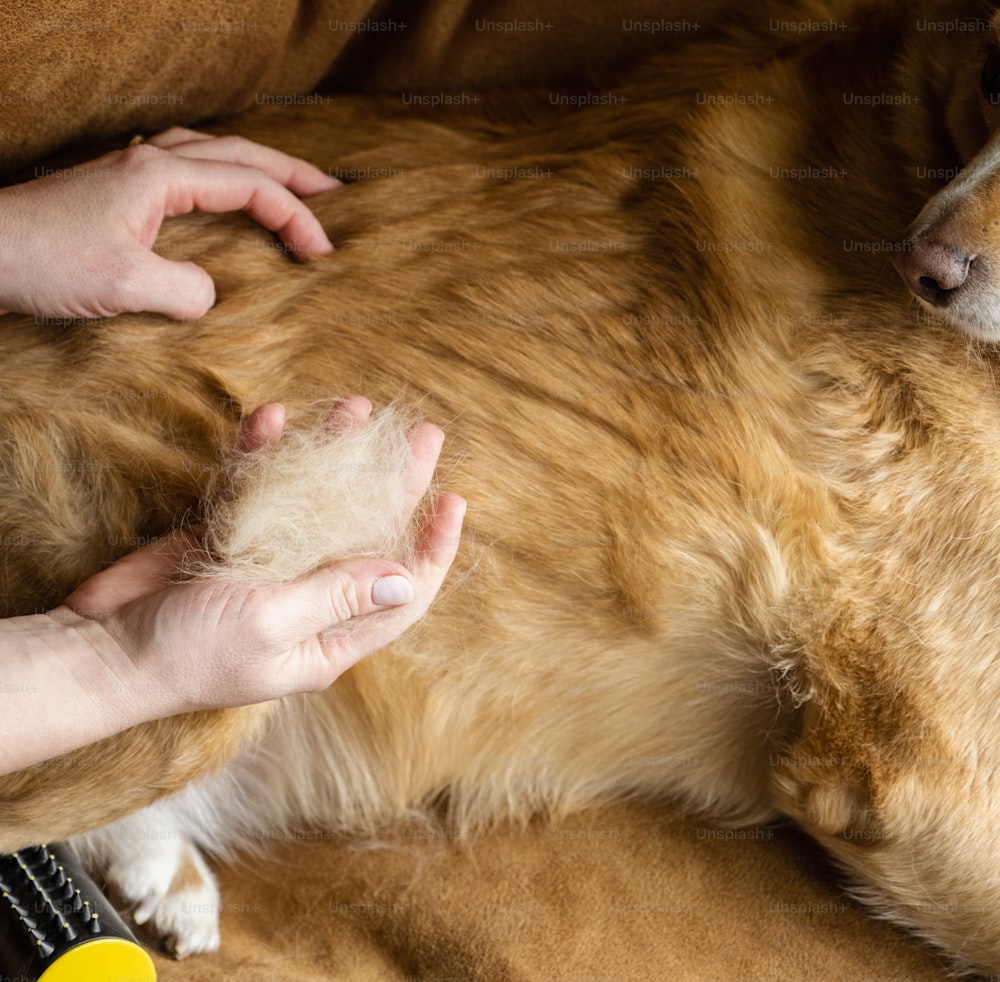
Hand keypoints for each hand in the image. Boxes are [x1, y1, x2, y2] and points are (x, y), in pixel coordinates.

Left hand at [0, 127, 338, 320]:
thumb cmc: (44, 262)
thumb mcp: (125, 285)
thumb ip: (186, 289)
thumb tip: (211, 295)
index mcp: (160, 177)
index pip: (249, 185)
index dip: (295, 216)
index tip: (324, 252)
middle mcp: (150, 163)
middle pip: (239, 151)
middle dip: (292, 171)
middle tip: (334, 191)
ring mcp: (132, 172)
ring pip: (212, 153)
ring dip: (257, 166)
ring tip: (291, 185)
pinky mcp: (118, 191)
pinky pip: (187, 170)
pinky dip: (222, 176)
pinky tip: (223, 197)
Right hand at [52, 398, 464, 715]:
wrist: (101, 650)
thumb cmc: (187, 656)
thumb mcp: (270, 627)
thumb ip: (336, 595)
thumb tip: (404, 577)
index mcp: (329, 636)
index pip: (401, 592)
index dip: (431, 548)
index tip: (452, 500)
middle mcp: (309, 598)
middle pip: (367, 535)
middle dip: (397, 486)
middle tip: (423, 435)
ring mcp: (268, 564)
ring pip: (317, 504)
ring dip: (336, 458)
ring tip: (356, 410)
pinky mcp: (227, 536)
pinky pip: (257, 490)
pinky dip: (264, 455)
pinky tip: (274, 419)